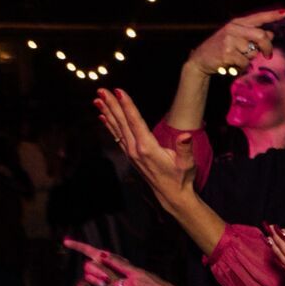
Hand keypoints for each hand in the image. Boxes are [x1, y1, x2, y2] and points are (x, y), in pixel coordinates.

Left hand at [63, 237, 185, 285]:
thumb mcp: (149, 276)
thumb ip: (136, 275)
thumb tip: (128, 273)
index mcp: (137, 274)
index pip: (121, 265)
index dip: (110, 261)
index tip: (101, 256)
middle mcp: (133, 283)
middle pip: (113, 282)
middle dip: (111, 285)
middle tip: (109, 284)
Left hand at [95, 87, 195, 213]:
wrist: (172, 195)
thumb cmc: (181, 178)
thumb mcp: (187, 164)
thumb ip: (184, 149)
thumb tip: (185, 135)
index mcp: (148, 148)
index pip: (135, 122)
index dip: (127, 105)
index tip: (119, 91)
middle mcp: (136, 150)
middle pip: (122, 123)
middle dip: (112, 105)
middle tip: (101, 90)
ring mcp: (131, 153)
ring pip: (117, 128)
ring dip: (108, 113)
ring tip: (97, 99)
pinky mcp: (131, 155)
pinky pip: (117, 136)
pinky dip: (110, 125)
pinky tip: (103, 117)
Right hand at [188, 8, 284, 75]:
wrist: (200, 60)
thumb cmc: (221, 49)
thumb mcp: (236, 39)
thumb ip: (253, 36)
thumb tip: (271, 34)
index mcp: (237, 23)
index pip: (258, 17)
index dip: (272, 15)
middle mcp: (233, 28)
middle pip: (261, 35)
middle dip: (267, 47)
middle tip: (268, 55)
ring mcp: (229, 39)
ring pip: (253, 52)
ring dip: (249, 60)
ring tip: (237, 60)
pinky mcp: (227, 52)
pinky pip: (244, 62)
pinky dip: (241, 68)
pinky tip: (232, 66)